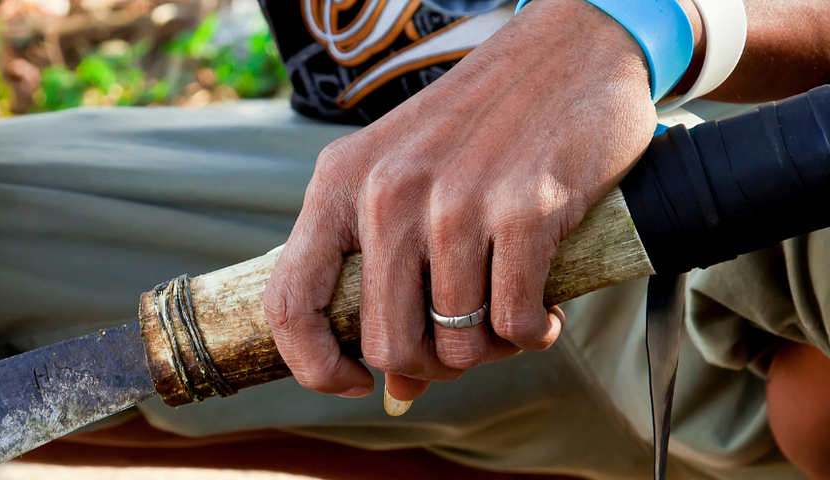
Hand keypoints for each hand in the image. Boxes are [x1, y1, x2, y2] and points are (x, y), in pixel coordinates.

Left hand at [262, 0, 657, 403]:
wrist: (568, 51)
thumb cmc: (477, 127)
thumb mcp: (402, 179)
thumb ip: (382, 272)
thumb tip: (395, 392)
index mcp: (339, 184)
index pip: (288, 301)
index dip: (313, 365)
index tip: (356, 383)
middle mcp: (387, 193)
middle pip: (384, 342)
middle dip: (428, 367)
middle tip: (461, 347)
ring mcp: (454, 202)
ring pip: (455, 344)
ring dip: (488, 351)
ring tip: (507, 321)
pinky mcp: (526, 211)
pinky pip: (514, 324)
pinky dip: (532, 335)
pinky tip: (541, 314)